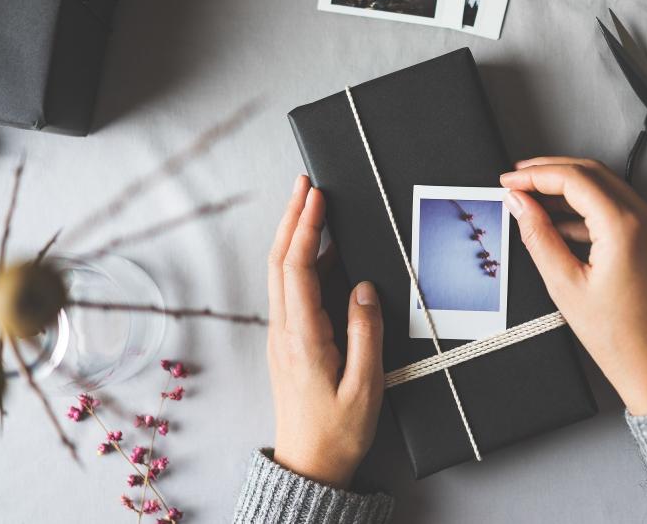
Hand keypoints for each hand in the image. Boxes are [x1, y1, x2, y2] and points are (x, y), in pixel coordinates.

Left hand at [266, 174, 384, 487]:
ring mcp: (282, 336)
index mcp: (303, 338)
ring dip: (293, 235)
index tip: (316, 195)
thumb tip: (363, 288)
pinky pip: (290, 290)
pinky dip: (300, 260)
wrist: (308, 464)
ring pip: (281, 273)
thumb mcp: (364, 387)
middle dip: (292, 217)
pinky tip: (320, 253)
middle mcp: (285, 331)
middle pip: (280, 261)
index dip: (306, 227)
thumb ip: (366, 334)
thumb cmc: (336, 432)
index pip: (298, 268)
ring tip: (311, 205)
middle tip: (305, 183)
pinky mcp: (288, 342)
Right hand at [500, 157, 646, 415]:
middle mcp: (646, 219)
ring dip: (567, 188)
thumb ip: (539, 237)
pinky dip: (586, 207)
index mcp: (625, 228)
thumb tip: (520, 206)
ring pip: (605, 186)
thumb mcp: (565, 285)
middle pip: (592, 173)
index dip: (536, 175)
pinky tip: (559, 222)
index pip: (574, 179)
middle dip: (551, 172)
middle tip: (517, 180)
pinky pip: (617, 208)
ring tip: (532, 201)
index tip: (511, 180)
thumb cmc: (621, 338)